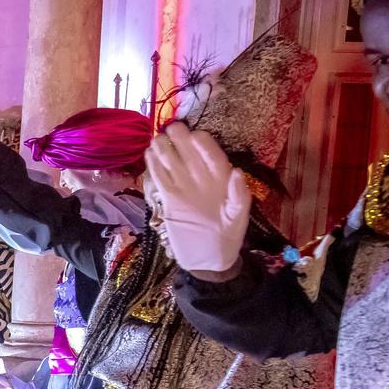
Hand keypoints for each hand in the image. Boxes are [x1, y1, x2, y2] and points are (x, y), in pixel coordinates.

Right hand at [145, 123, 249, 274]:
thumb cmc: (228, 238)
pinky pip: (161, 178)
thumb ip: (238, 196)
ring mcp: (185, 188)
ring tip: (156, 139)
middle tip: (171, 129)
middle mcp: (202, 179)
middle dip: (182, 140)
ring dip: (165, 150)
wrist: (208, 260)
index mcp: (222, 181)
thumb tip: (237, 173)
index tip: (195, 137)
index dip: (204, 146)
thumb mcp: (238, 219)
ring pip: (173, 163)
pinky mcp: (170, 199)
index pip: (213, 156)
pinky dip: (154, 167)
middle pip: (191, 154)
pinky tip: (149, 154)